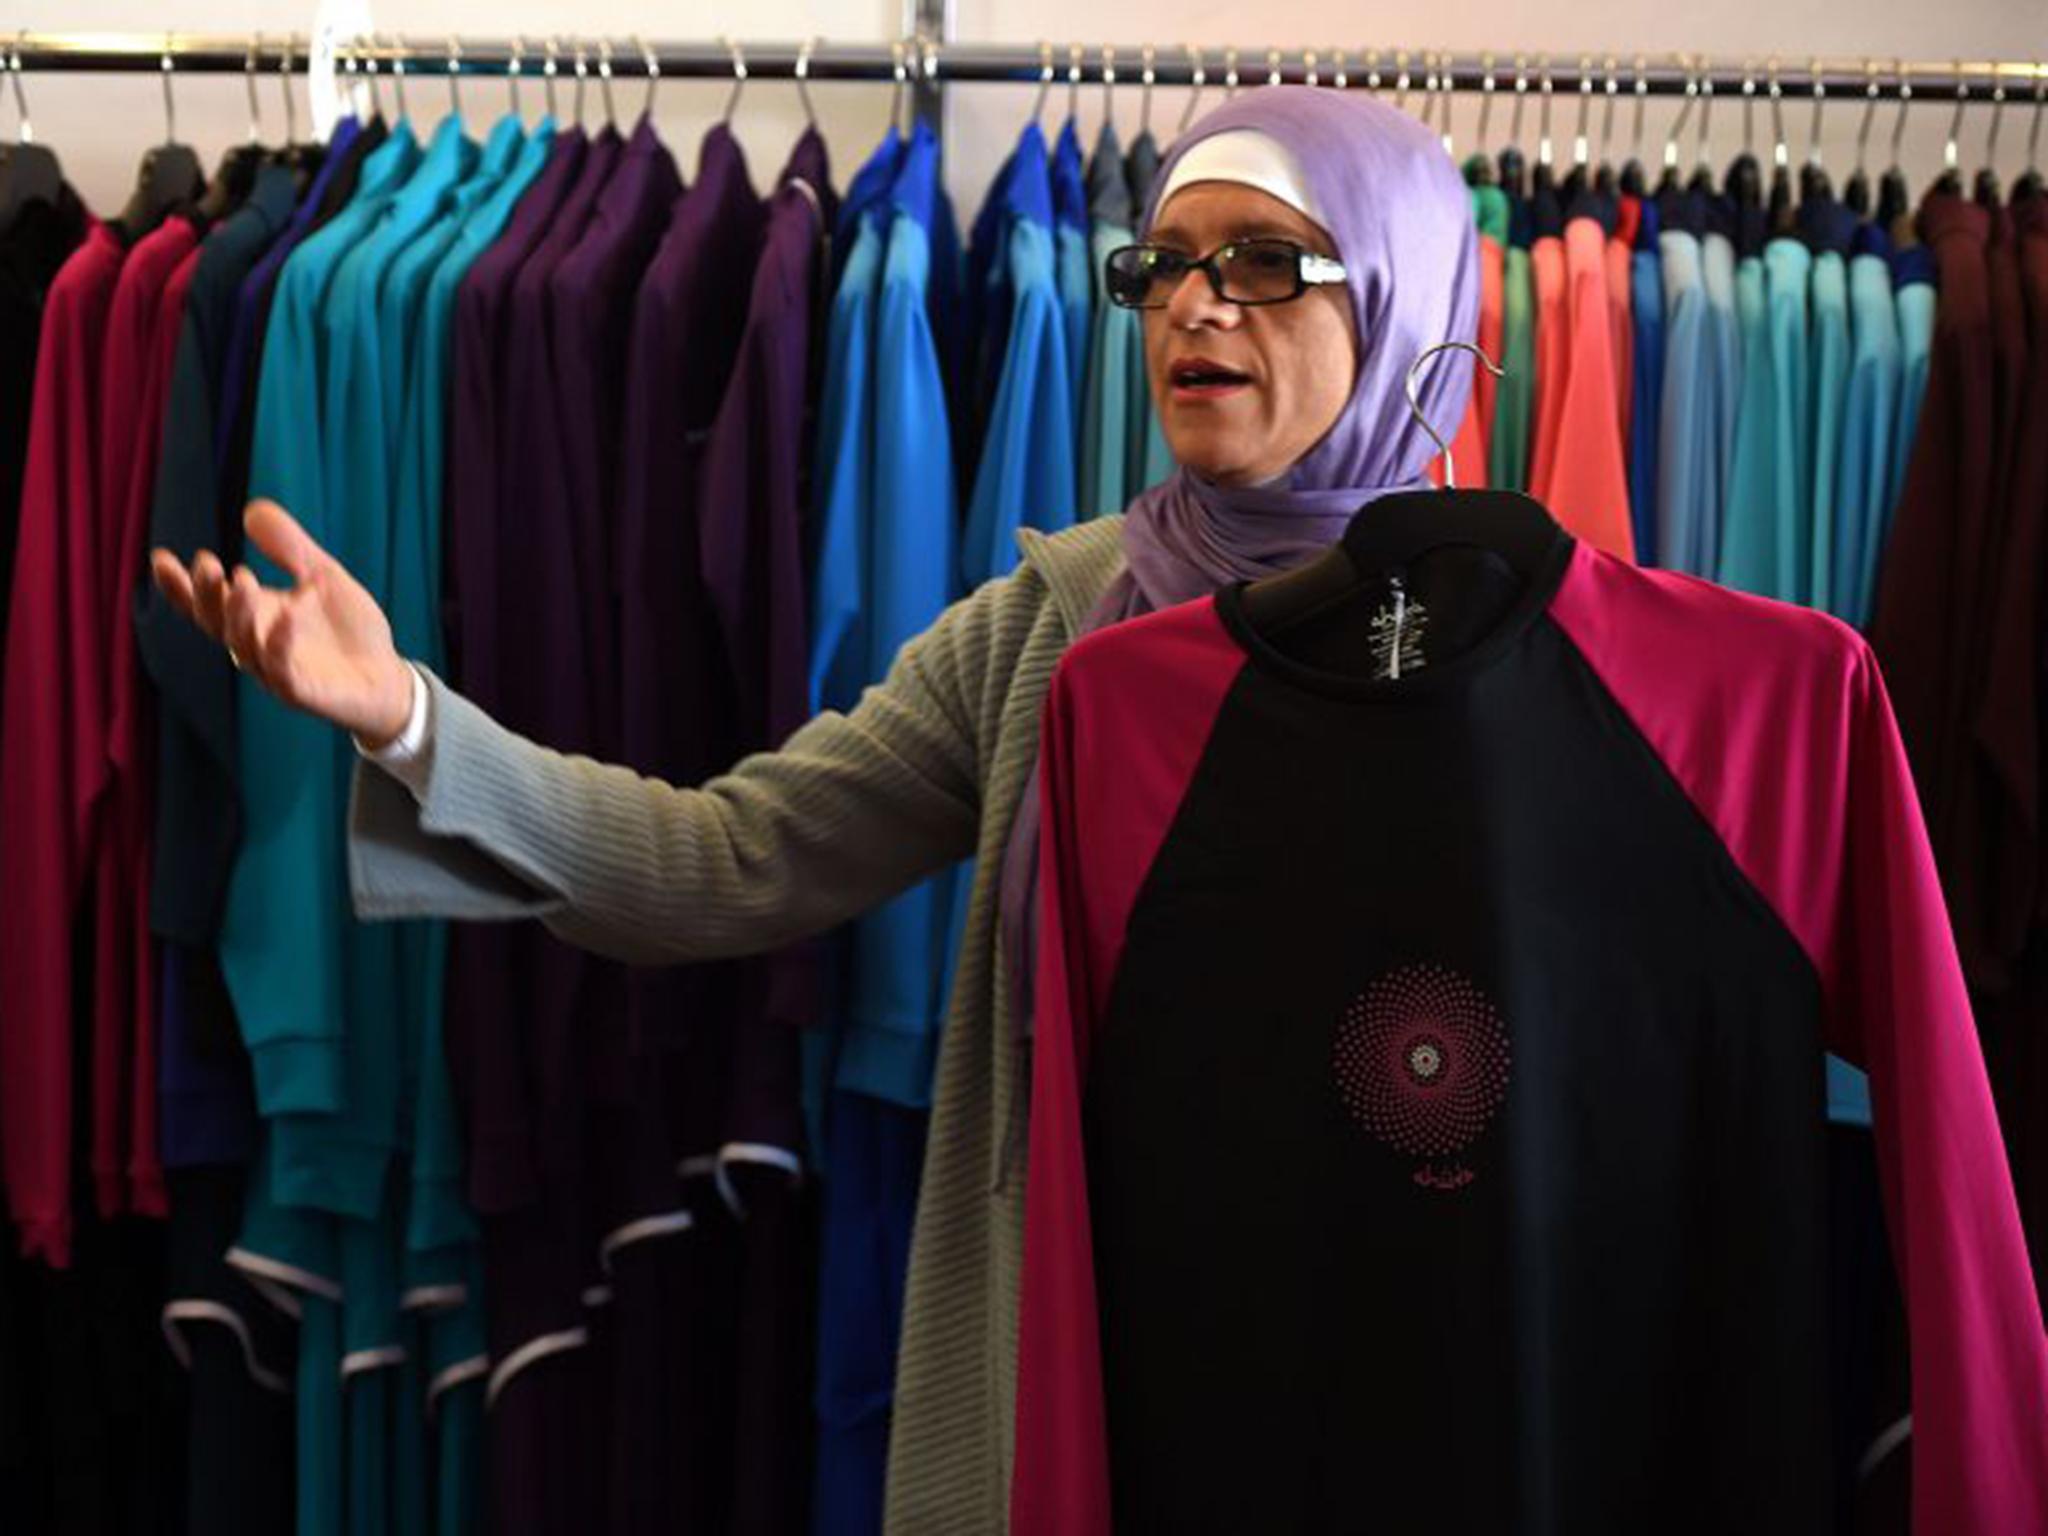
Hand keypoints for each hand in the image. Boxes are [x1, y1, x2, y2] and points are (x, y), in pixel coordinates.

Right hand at [149, 499, 414, 747]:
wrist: (388, 678)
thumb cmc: (348, 629)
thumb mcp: (322, 576)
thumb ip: (290, 548)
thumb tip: (252, 510)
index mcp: (254, 618)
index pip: (206, 602)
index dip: (180, 585)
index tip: (161, 558)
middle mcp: (255, 645)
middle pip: (215, 622)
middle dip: (205, 594)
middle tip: (207, 562)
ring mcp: (275, 671)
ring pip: (242, 646)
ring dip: (238, 613)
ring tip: (243, 578)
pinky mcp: (302, 692)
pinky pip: (281, 672)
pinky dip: (279, 644)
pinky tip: (287, 615)